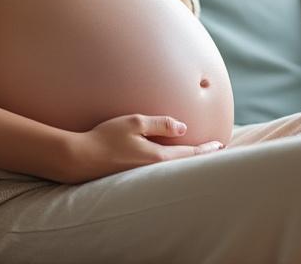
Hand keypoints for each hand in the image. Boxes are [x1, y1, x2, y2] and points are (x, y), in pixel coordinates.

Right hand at [57, 114, 224, 183]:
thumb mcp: (134, 123)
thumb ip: (160, 124)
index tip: (221, 145)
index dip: (207, 149)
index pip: (190, 154)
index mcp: (157, 157)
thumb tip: (183, 127)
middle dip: (201, 158)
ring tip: (199, 156)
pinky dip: (172, 165)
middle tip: (217, 151)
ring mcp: (143, 176)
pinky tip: (171, 161)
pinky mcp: (133, 177)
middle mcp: (153, 170)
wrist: (80, 159)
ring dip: (187, 162)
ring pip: (173, 168)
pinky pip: (160, 170)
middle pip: (184, 165)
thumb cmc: (105, 138)